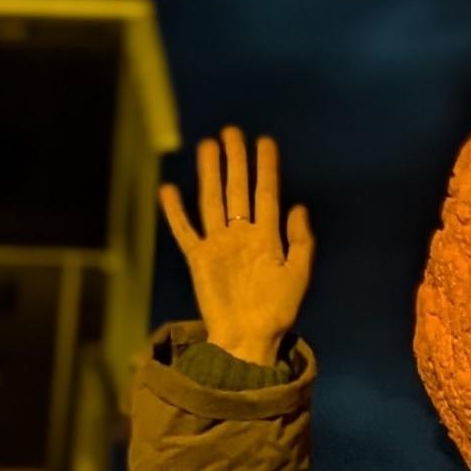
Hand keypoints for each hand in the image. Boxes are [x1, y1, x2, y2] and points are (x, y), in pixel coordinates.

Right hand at [159, 126, 313, 366]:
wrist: (250, 338)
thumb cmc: (277, 311)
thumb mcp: (298, 275)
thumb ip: (300, 241)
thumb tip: (297, 206)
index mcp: (267, 237)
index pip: (266, 193)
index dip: (266, 168)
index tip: (264, 142)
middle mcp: (241, 235)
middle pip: (237, 189)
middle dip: (236, 161)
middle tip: (232, 132)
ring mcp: (219, 245)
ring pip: (212, 201)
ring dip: (210, 174)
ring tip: (207, 146)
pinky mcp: (199, 259)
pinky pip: (185, 231)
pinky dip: (176, 212)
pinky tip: (169, 190)